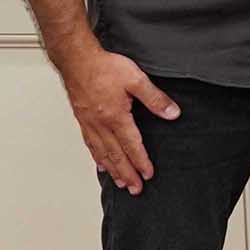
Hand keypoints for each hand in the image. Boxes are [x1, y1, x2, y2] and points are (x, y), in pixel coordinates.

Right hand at [59, 44, 177, 193]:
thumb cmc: (104, 67)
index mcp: (116, 117)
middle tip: (135, 189)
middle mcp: (101, 124)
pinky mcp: (82, 119)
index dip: (141, 162)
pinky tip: (101, 163)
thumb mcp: (136, 79)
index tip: (148, 175)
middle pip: (116, 155)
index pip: (132, 145)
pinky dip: (97, 156)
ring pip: (102, 152)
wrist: (77, 59)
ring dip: (113, 170)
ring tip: (120, 183)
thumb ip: (155, 99)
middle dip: (127, 174)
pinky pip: (90, 143)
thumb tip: (172, 114)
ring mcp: (89, 123)